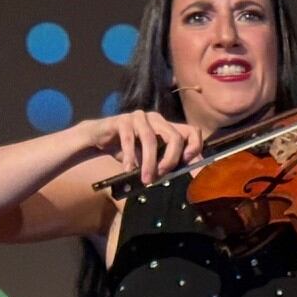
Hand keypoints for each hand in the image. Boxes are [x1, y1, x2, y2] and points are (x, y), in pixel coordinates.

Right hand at [85, 110, 203, 185]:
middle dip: (171, 159)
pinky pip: (128, 139)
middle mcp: (157, 119)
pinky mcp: (122, 120)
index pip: (191, 131)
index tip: (189, 162)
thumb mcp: (151, 158)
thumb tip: (180, 173)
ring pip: (150, 139)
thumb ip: (165, 162)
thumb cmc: (130, 150)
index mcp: (168, 127)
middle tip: (162, 175)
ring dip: (149, 162)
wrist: (100, 139)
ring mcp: (139, 117)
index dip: (195, 145)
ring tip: (146, 179)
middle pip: (174, 136)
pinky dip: (130, 157)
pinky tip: (129, 169)